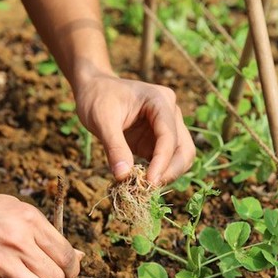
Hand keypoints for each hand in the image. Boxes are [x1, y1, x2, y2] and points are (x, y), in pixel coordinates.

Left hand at [74, 72, 194, 185]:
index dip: (162, 161)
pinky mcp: (157, 141)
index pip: (169, 136)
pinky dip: (157, 174)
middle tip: (149, 189)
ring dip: (167, 175)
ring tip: (144, 188)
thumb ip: (114, 147)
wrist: (93, 88)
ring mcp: (167, 127)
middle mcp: (170, 113)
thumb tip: (124, 177)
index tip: (149, 182)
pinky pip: (165, 162)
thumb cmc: (96, 97)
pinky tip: (140, 183)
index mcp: (160, 100)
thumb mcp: (101, 120)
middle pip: (184, 149)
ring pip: (180, 157)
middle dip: (171, 171)